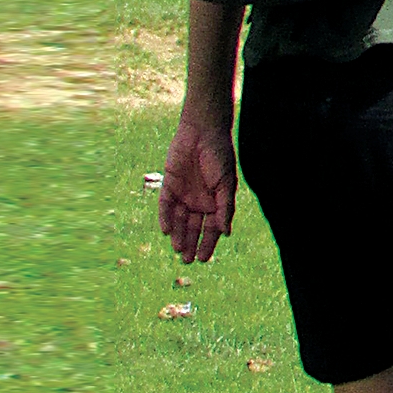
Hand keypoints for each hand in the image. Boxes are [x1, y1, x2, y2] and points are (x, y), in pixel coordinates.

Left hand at [158, 114, 236, 261]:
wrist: (203, 132)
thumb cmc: (220, 156)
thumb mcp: (226, 184)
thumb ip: (225, 208)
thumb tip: (226, 233)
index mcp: (215, 203)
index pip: (211, 229)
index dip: (207, 244)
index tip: (202, 259)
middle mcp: (199, 201)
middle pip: (193, 228)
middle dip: (190, 244)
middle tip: (186, 260)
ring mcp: (184, 194)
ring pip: (178, 220)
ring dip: (177, 235)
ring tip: (177, 249)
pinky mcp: (169, 185)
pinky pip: (165, 206)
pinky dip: (165, 218)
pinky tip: (166, 231)